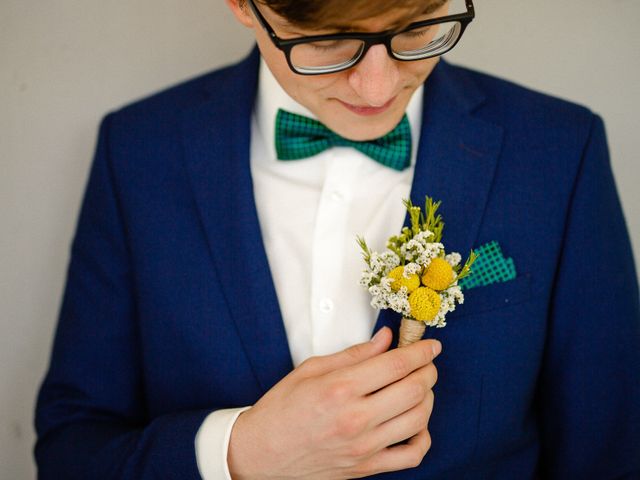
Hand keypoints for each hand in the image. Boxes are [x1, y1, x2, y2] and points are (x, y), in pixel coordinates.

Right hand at [227, 327, 440, 478]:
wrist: (261, 453)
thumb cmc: (281, 410)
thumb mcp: (311, 369)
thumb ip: (354, 354)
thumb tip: (385, 339)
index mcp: (341, 388)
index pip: (397, 365)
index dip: (421, 351)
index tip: (431, 345)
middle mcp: (356, 418)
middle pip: (414, 389)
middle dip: (428, 371)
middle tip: (426, 363)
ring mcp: (364, 446)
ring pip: (419, 419)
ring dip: (428, 398)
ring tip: (419, 387)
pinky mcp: (366, 467)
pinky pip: (411, 455)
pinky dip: (423, 437)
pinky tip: (416, 423)